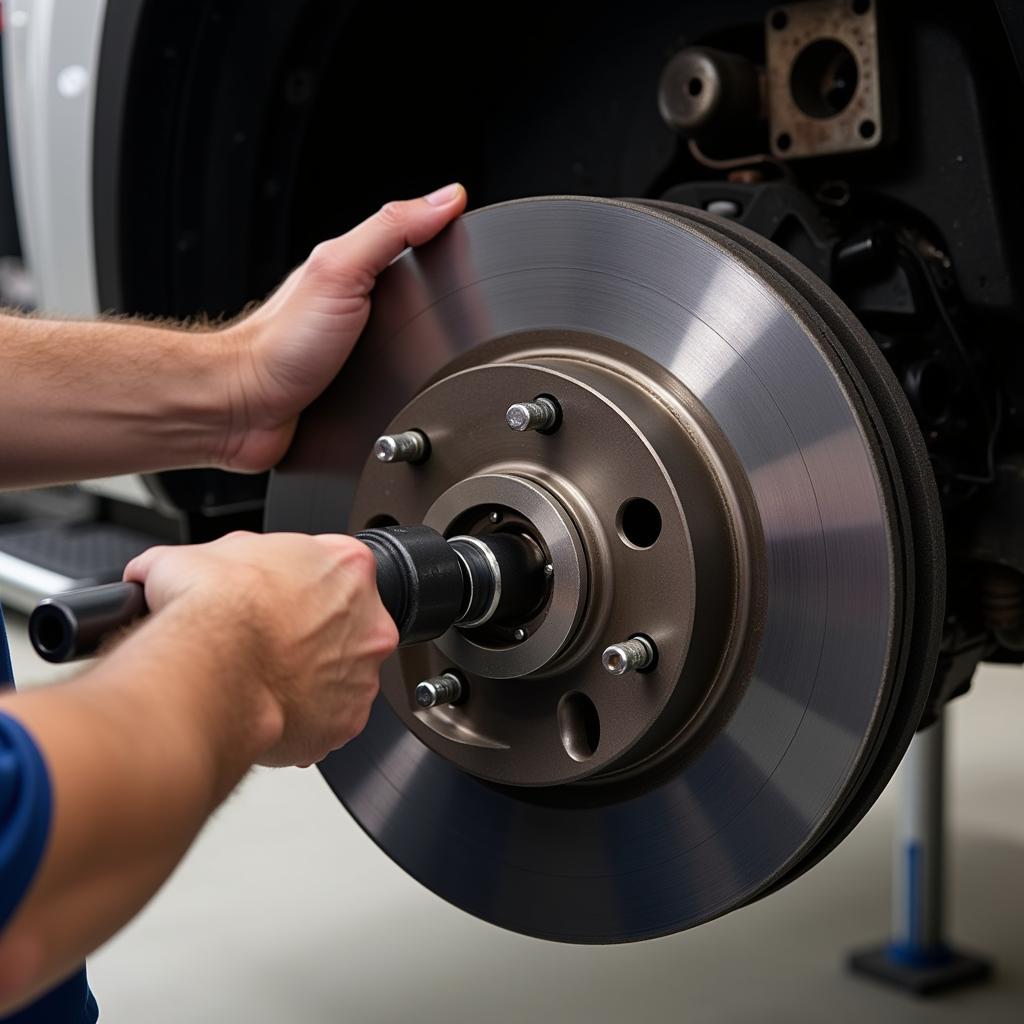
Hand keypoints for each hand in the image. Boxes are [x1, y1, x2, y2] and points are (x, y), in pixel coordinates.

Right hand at [124, 531, 397, 766]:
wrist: (211, 664)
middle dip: (306, 634)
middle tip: (264, 643)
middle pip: (341, 625)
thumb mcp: (191, 556)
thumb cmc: (213, 606)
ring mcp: (362, 671)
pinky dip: (300, 719)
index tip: (271, 599)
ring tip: (259, 679)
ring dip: (305, 678)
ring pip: (337, 675)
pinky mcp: (349, 718)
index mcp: (346, 565)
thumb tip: (165, 570)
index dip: (293, 585)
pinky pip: (327, 719)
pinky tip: (265, 707)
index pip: (331, 569)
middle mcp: (368, 618)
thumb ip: (204, 559)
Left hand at [218, 183, 466, 471]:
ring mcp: (352, 350)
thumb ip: (390, 230)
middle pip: (415, 294)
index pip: (411, 242)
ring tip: (455, 346)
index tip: (478, 233)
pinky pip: (395, 380)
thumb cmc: (280, 346)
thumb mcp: (341, 270)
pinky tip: (420, 384)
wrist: (246, 410)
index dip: (445, 237)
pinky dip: (411, 383)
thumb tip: (445, 198)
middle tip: (477, 300)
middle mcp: (351, 307)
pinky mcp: (354, 391)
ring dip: (429, 348)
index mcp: (351, 270)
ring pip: (408, 341)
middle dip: (446, 301)